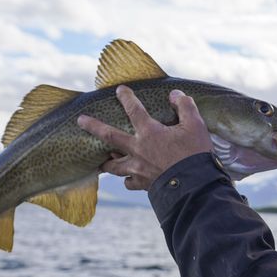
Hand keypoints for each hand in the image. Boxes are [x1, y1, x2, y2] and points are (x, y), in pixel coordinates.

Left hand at [77, 85, 212, 190]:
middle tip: (80, 121)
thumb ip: (185, 106)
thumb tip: (175, 94)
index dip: (127, 98)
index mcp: (149, 133)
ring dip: (106, 162)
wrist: (194, 187)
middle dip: (93, 126)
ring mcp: (138, 169)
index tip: (119, 90)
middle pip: (109, 136)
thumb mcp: (195, 125)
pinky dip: (127, 180)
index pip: (134, 110)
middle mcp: (138, 150)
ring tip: (100, 162)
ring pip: (114, 165)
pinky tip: (129, 179)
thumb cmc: (195, 154)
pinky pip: (129, 182)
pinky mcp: (143, 184)